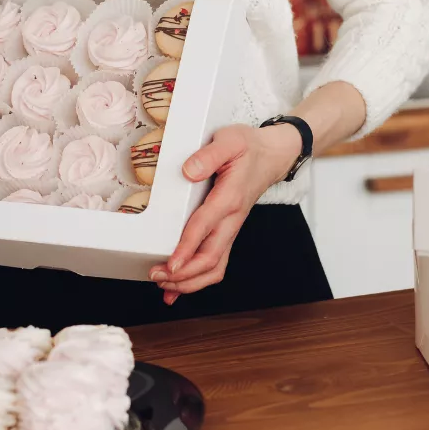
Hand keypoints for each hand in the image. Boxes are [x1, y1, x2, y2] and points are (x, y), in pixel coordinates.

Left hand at [150, 124, 301, 303]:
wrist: (272, 155)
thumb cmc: (249, 147)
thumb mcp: (229, 140)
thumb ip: (208, 155)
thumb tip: (188, 171)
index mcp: (229, 198)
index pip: (205, 227)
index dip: (187, 248)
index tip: (170, 264)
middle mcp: (232, 219)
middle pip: (211, 258)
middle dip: (183, 274)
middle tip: (156, 276)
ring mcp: (231, 229)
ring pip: (215, 267)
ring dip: (190, 282)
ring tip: (164, 286)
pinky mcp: (227, 232)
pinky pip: (215, 262)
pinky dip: (197, 280)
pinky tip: (177, 288)